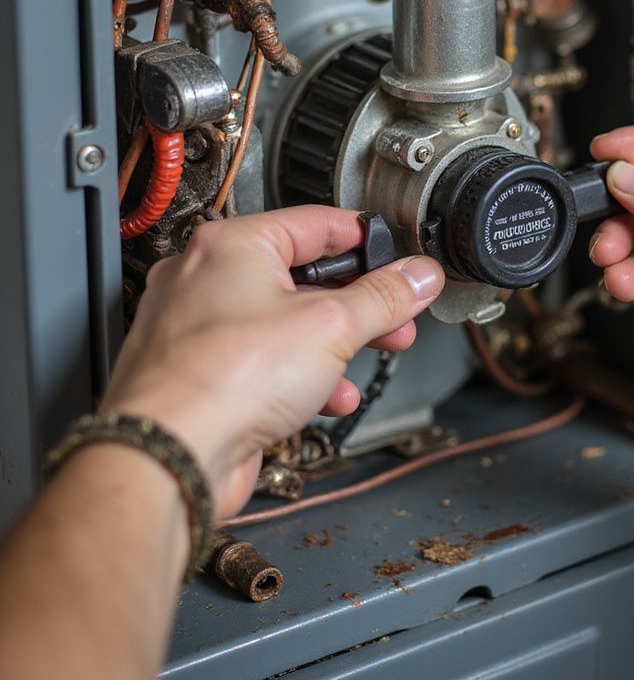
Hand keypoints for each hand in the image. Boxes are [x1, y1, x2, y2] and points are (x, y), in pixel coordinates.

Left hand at [100, 206, 444, 517]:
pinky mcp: (201, 378)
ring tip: (371, 355)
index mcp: (232, 245)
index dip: (366, 240)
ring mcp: (199, 331)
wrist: (170, 457)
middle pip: (302, 277)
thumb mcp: (332, 326)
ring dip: (334, 343)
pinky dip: (301, 376)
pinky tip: (330, 397)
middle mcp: (206, 280)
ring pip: (285, 324)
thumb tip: (416, 277)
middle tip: (395, 312)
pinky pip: (263, 365)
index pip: (316, 223)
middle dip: (358, 302)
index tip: (398, 257)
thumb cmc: (223, 379)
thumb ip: (384, 298)